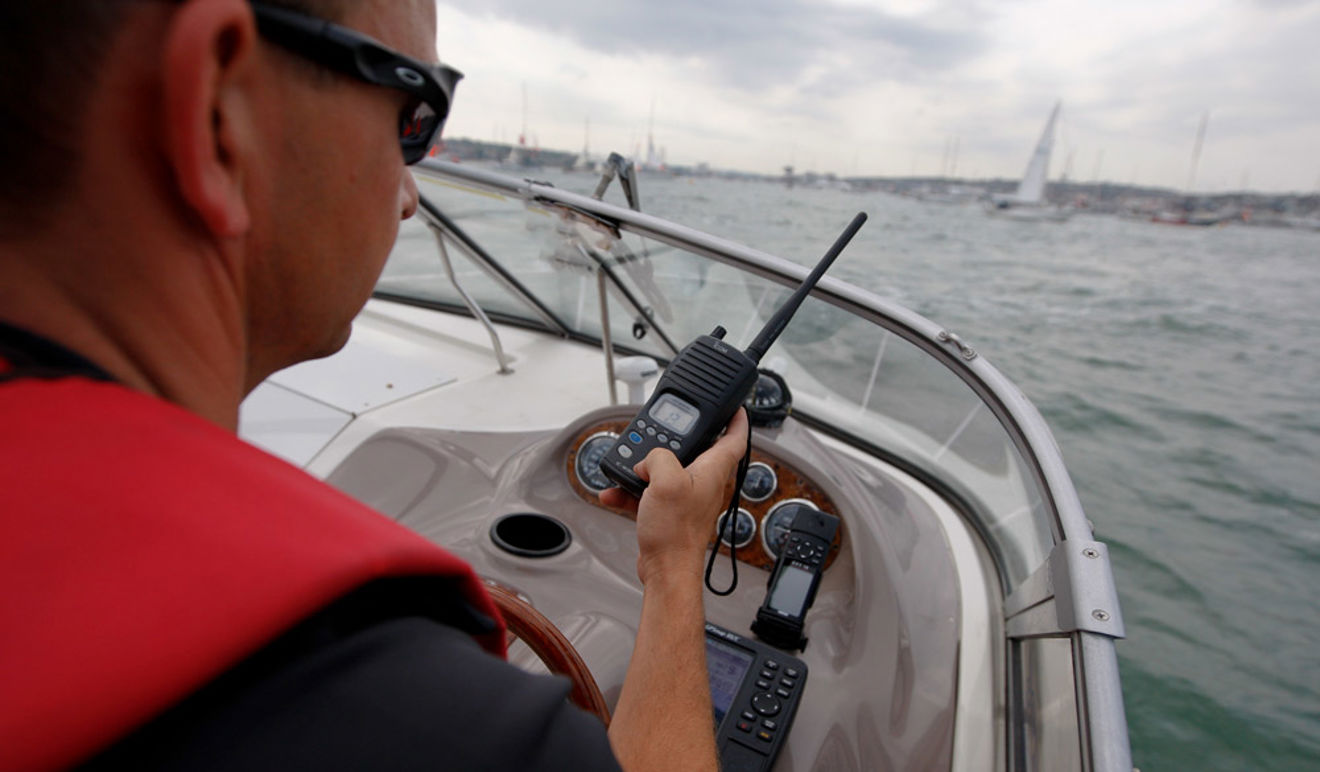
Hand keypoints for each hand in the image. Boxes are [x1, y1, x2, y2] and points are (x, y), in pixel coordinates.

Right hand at [600, 409, 749, 584]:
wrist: (666, 570)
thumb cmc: (676, 532)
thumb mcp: (665, 480)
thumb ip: (658, 457)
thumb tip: (648, 460)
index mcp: (713, 471)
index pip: (735, 438)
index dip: (737, 419)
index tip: (735, 407)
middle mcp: (703, 483)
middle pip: (695, 451)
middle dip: (674, 440)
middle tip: (661, 432)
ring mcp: (687, 498)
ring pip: (666, 471)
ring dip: (645, 469)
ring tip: (629, 469)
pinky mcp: (670, 513)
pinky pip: (650, 493)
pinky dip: (632, 492)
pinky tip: (616, 493)